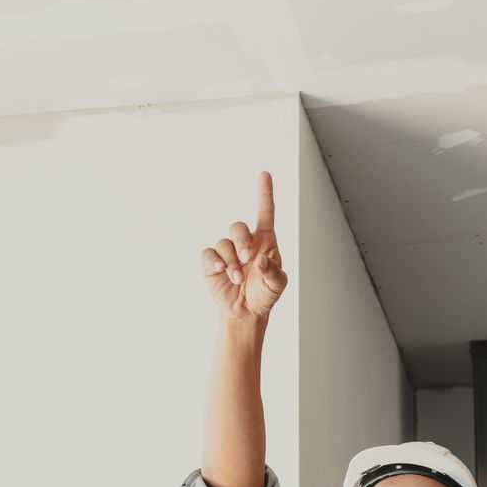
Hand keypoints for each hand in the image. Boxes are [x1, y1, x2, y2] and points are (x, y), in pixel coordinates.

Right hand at [200, 171, 287, 319]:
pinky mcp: (212, 263)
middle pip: (238, 227)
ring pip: (224, 243)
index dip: (264, 193)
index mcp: (264, 241)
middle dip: (242, 242)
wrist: (246, 312)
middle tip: (247, 260)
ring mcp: (227, 252)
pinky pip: (209, 254)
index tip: (264, 174)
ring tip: (238, 278)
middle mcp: (244, 242)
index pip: (265, 213)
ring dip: (231, 262)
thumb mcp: (277, 285)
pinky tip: (220, 270)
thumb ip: (273, 272)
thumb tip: (261, 261)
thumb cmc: (264, 293)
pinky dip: (214, 261)